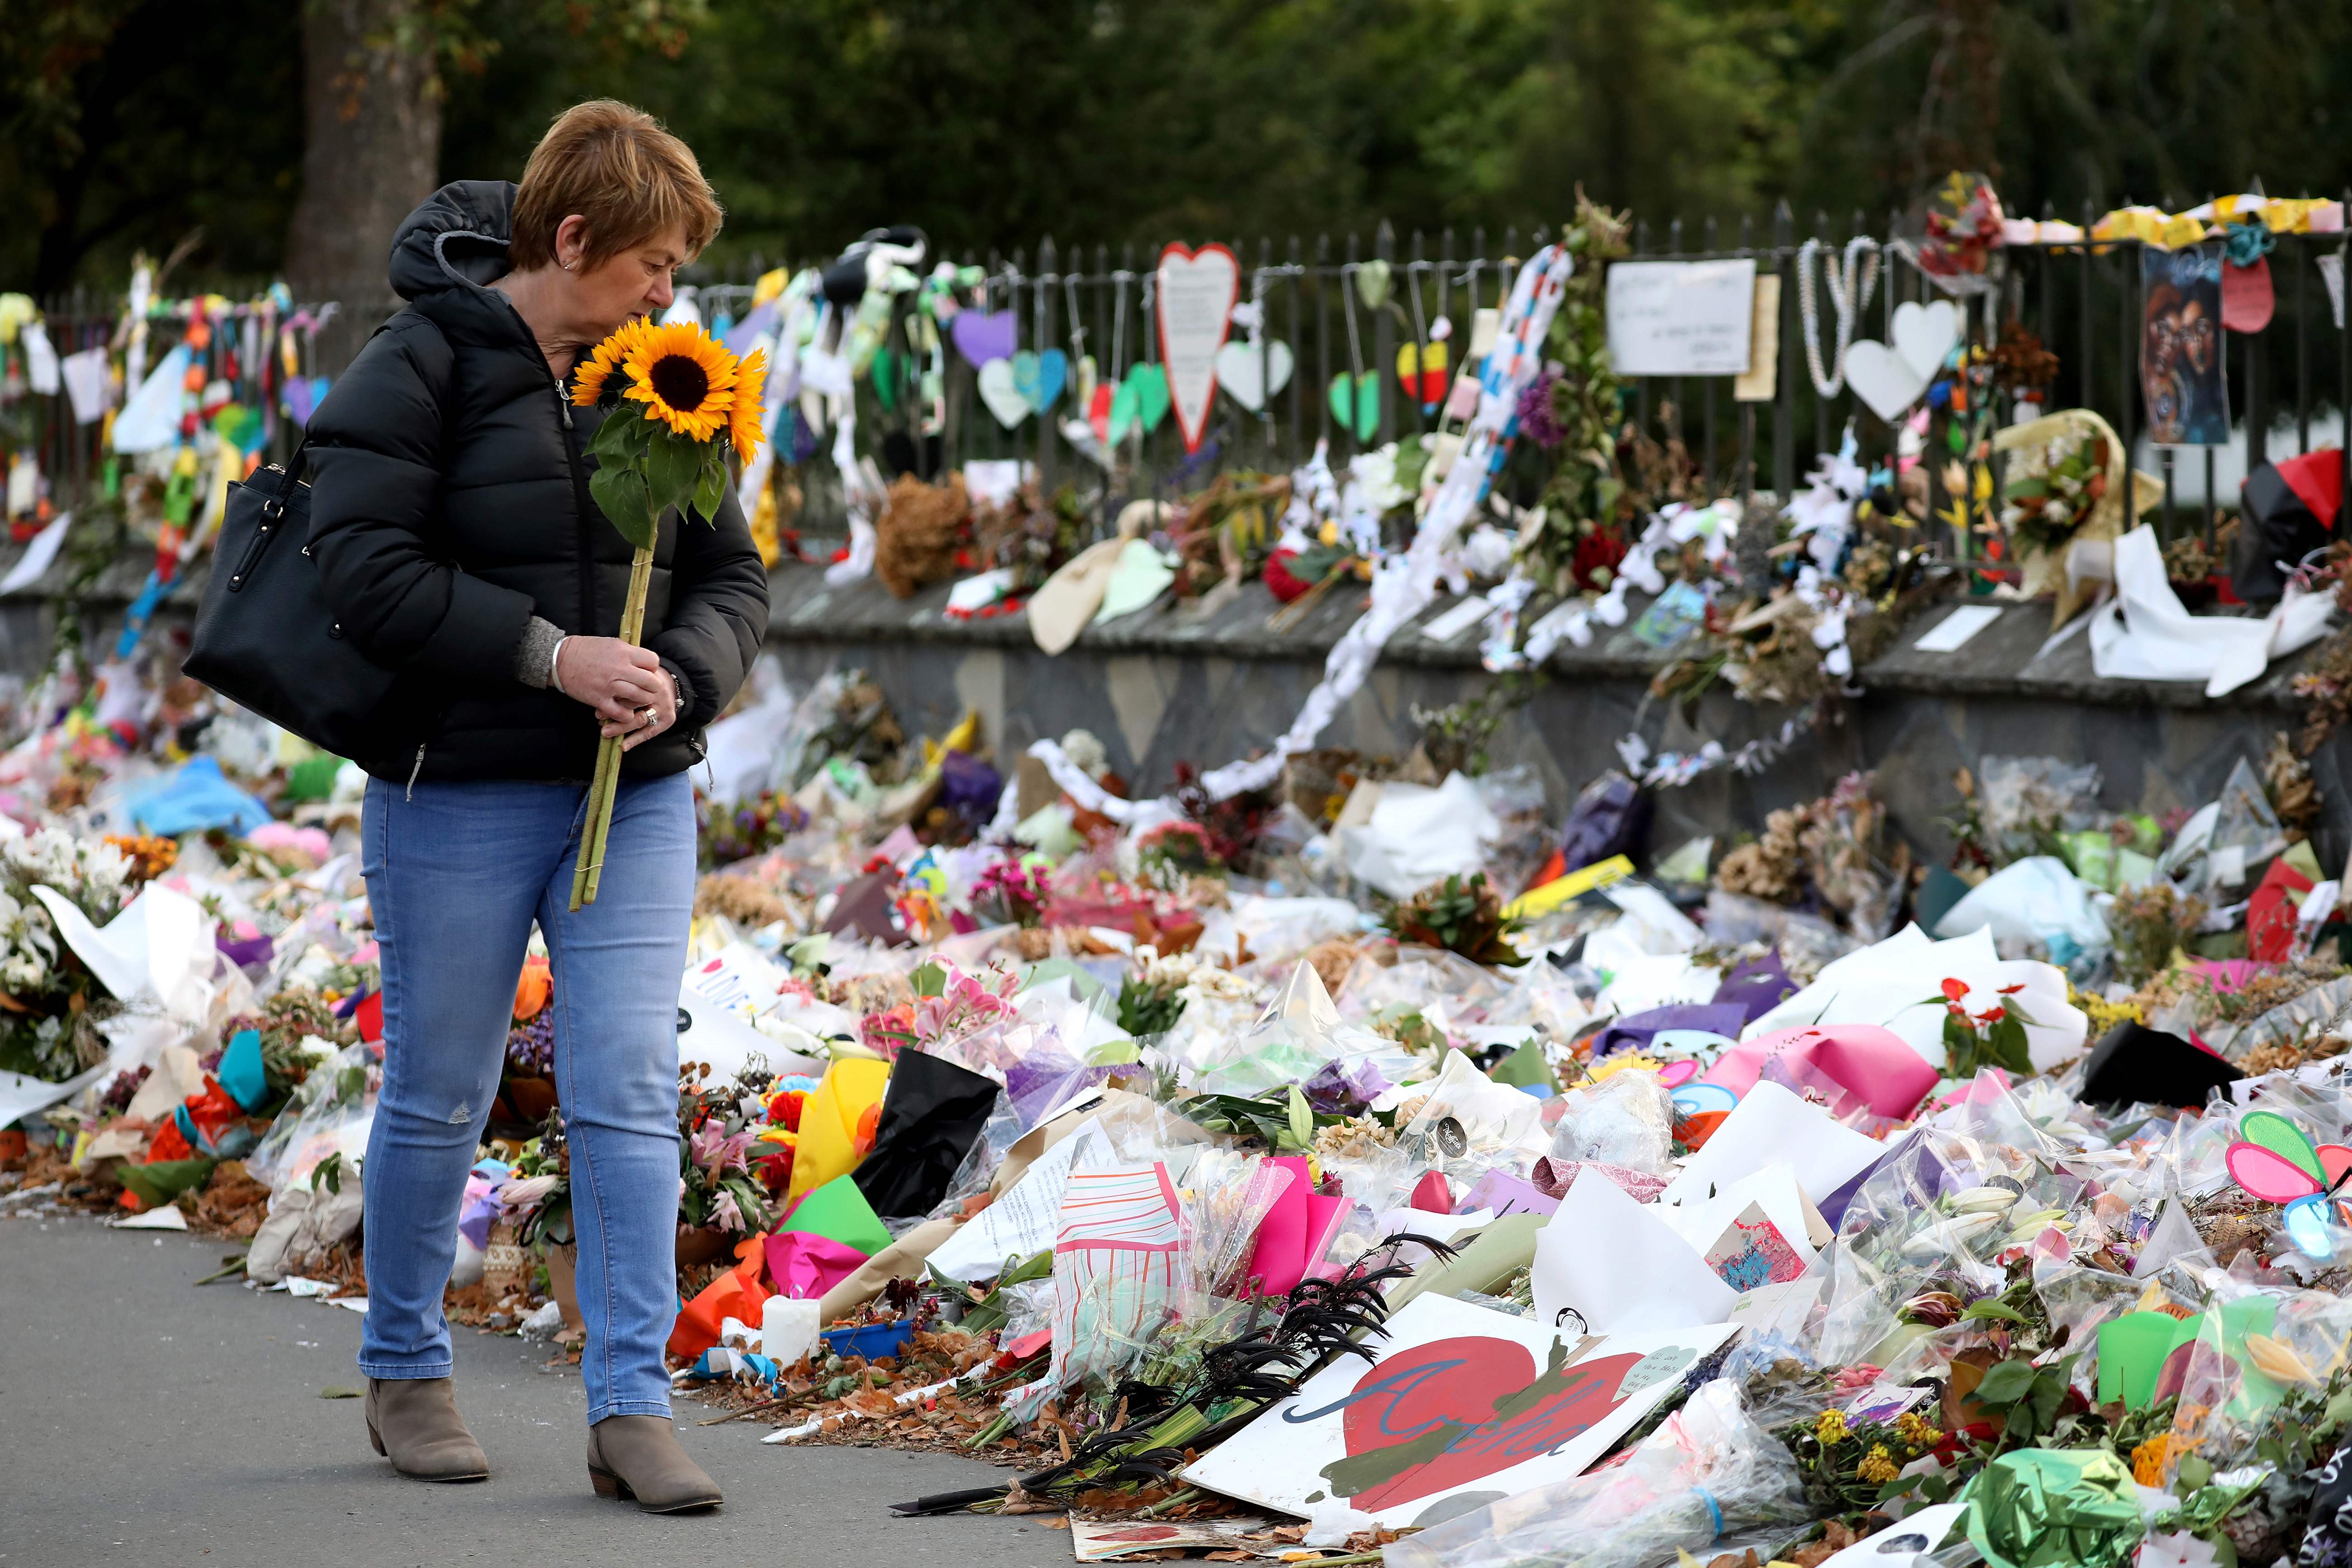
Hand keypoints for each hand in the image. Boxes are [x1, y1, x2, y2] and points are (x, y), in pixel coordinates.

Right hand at [553, 637, 675, 748]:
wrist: (560, 659)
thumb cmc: (586, 649)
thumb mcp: (611, 643)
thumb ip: (629, 652)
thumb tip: (644, 662)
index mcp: (623, 652)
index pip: (653, 662)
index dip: (652, 668)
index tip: (646, 671)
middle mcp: (620, 669)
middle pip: (651, 682)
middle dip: (653, 687)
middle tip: (648, 689)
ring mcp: (610, 686)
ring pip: (640, 698)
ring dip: (642, 701)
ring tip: (639, 700)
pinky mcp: (600, 700)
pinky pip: (621, 713)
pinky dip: (627, 716)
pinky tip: (626, 712)